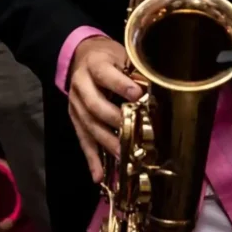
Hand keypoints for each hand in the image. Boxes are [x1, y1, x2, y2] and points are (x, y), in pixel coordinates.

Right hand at [65, 37, 141, 183]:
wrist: (81, 56)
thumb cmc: (109, 56)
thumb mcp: (121, 55)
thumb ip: (134, 70)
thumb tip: (156, 86)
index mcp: (94, 65)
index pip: (105, 74)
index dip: (121, 85)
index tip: (139, 95)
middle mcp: (81, 85)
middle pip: (94, 105)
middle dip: (113, 119)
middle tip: (132, 131)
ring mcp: (75, 104)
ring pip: (88, 125)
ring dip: (106, 142)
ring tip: (122, 154)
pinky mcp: (75, 118)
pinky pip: (83, 140)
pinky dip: (91, 159)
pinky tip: (98, 176)